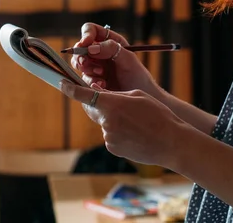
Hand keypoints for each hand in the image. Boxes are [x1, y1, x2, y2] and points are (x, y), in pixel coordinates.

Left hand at [60, 81, 187, 167]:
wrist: (170, 142)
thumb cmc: (157, 114)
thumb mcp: (137, 95)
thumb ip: (115, 95)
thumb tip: (100, 97)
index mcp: (112, 103)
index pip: (83, 95)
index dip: (70, 88)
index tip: (62, 83)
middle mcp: (106, 121)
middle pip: (93, 109)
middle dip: (96, 104)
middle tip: (110, 101)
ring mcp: (108, 137)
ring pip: (104, 123)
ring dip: (113, 119)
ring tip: (136, 122)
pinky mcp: (113, 148)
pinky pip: (110, 136)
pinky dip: (118, 132)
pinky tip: (135, 133)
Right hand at [71, 23, 160, 97]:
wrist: (139, 100)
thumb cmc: (138, 76)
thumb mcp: (128, 59)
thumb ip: (110, 49)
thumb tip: (91, 48)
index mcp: (109, 41)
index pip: (91, 30)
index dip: (86, 35)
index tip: (85, 44)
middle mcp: (100, 52)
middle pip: (80, 48)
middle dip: (81, 56)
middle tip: (85, 64)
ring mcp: (95, 67)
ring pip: (79, 63)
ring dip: (88, 69)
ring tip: (102, 75)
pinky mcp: (92, 81)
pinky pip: (83, 78)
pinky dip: (90, 81)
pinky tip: (103, 85)